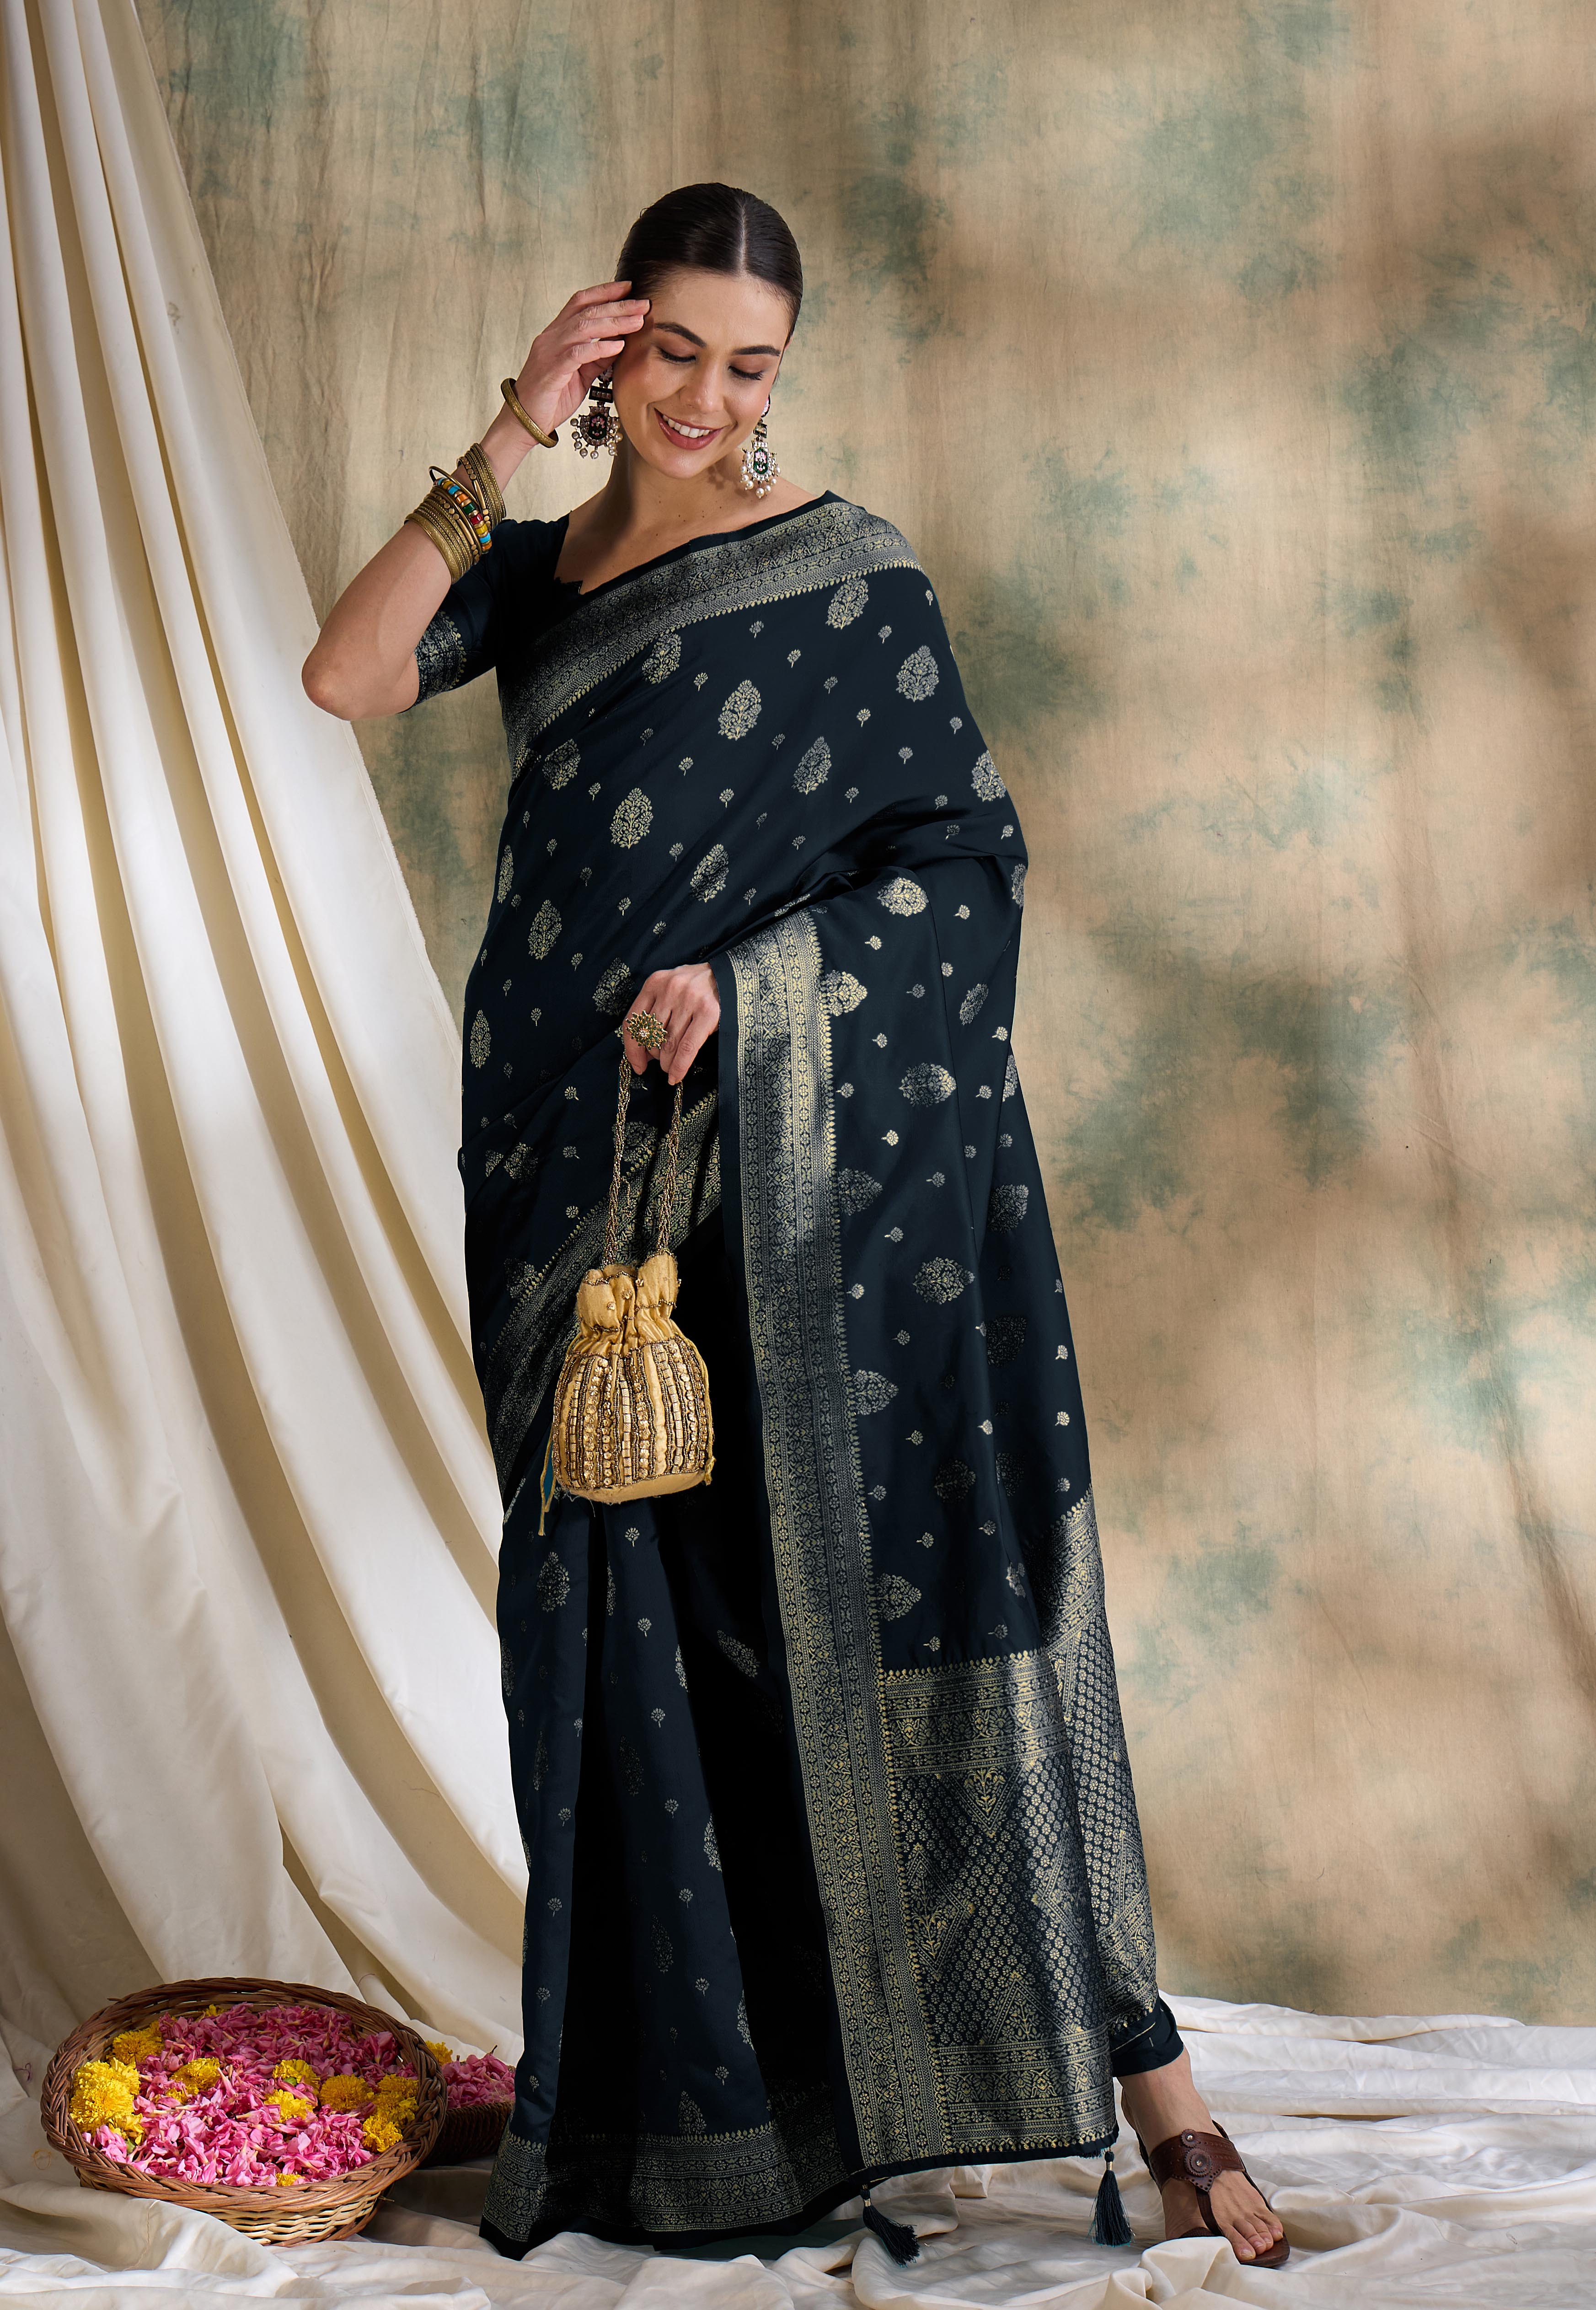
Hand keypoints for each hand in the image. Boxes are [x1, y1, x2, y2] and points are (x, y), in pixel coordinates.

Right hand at [514, 282, 648, 436]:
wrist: (524, 422)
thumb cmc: (551, 398)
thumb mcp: (581, 375)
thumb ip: (597, 359)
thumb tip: (619, 344)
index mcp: (556, 334)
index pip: (580, 302)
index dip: (604, 292)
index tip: (628, 288)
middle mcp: (551, 337)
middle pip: (586, 311)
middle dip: (617, 306)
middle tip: (642, 304)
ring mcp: (549, 352)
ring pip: (583, 327)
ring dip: (614, 323)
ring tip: (637, 322)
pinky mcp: (551, 370)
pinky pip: (577, 353)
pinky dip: (599, 347)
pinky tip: (618, 346)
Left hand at [624, 964, 719, 1085]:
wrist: (733, 976)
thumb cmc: (699, 988)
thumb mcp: (672, 990)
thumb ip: (656, 1013)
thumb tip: (644, 1053)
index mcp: (655, 983)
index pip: (633, 1021)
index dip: (632, 1049)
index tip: (638, 1065)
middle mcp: (669, 989)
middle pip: (650, 1035)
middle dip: (654, 1056)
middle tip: (662, 1063)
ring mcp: (689, 1000)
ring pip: (668, 1044)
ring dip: (667, 1063)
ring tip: (671, 1069)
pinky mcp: (708, 1013)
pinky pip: (687, 1048)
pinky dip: (680, 1066)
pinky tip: (676, 1076)